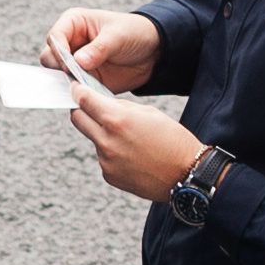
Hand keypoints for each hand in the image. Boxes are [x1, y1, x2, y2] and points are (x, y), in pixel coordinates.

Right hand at [46, 8, 158, 89]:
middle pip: (49, 57)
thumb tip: (78, 61)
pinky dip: (77, 93)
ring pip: (57, 75)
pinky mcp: (83, 79)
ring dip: (67, 82)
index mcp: (73, 23)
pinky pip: (72, 89)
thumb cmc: (134, 33)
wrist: (153, 52)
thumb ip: (98, 48)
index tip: (70, 64)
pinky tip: (87, 95)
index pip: (54, 37)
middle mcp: (70, 43)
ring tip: (82, 86)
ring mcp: (75, 63)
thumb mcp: (118, 36)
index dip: (59, 51)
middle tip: (76, 76)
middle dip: (60, 68)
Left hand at [68, 79, 207, 203]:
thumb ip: (121, 107)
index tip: (77, 89)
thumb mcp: (149, 113)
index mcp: (117, 119)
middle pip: (77, 119)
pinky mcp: (109, 175)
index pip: (84, 100)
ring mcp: (106, 160)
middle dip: (82, 110)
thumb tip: (103, 103)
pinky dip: (111, 152)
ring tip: (128, 138)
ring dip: (102, 133)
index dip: (78, 91)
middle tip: (92, 108)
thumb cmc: (173, 141)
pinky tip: (131, 154)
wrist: (186, 174)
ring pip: (92, 139)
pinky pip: (103, 157)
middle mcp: (106, 140)